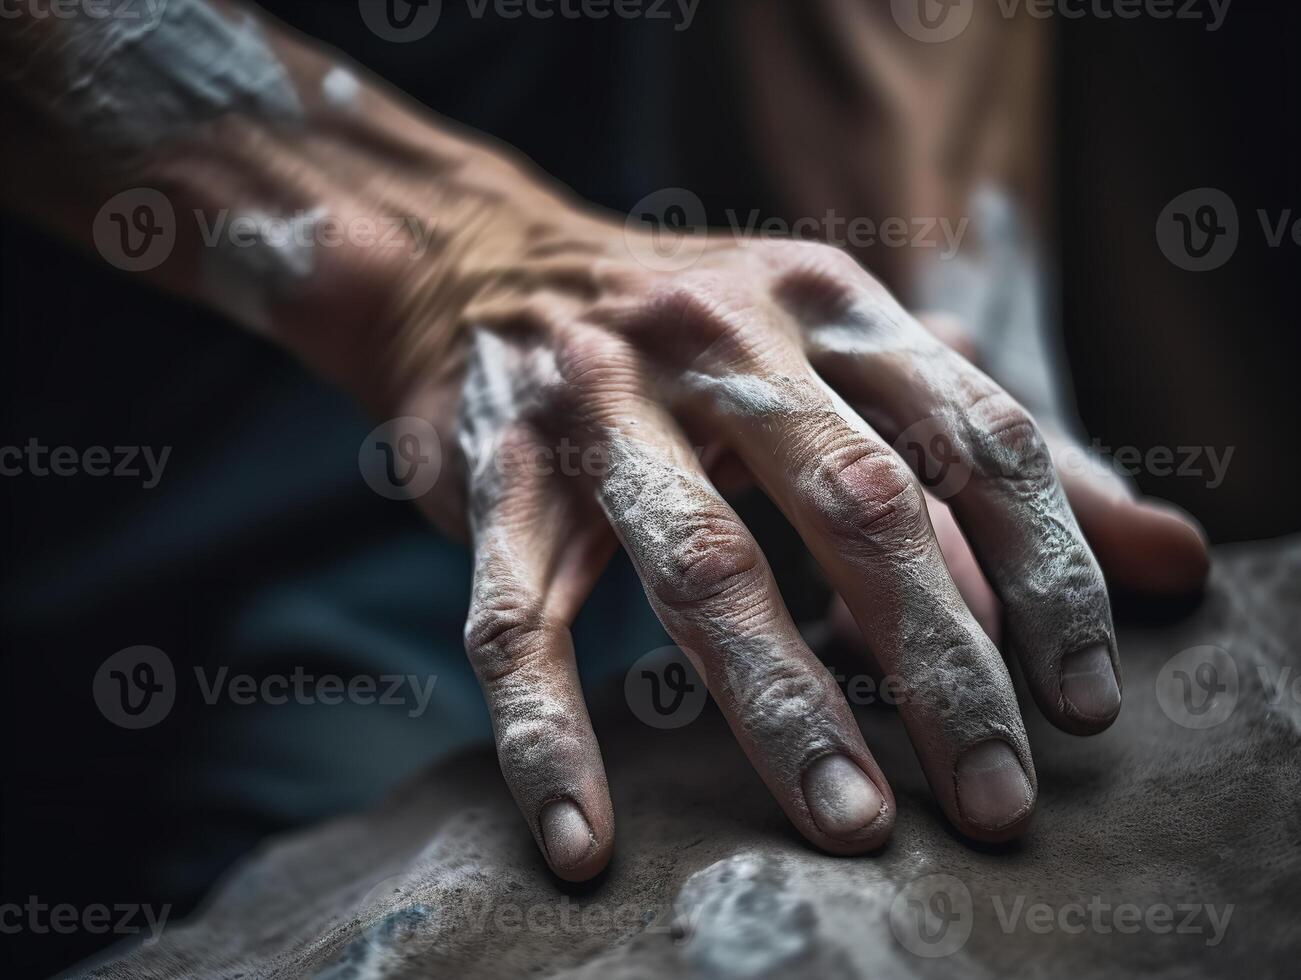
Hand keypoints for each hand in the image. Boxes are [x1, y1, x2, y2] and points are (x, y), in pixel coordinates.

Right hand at [293, 151, 1153, 879]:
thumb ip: (1000, 455)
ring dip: (783, 706)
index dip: (1046, 572)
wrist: (486, 266)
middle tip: (999, 799)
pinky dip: (548, 738)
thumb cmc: (701, 335)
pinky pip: (513, 622)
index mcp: (830, 305)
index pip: (976, 435)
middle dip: (941, 664)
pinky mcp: (494, 477)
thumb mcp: (853, 356)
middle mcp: (722, 341)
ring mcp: (600, 405)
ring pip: (702, 567)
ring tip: (852, 825)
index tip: (1085, 703)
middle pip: (856, 506)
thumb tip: (1173, 561)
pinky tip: (583, 841)